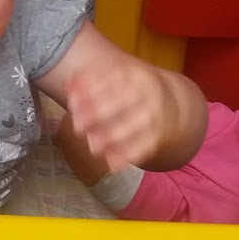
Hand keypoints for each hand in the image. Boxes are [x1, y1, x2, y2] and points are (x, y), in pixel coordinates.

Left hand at [64, 58, 178, 167]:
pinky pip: (142, 149)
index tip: (70, 101)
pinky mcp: (158, 137)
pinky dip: (126, 158)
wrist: (171, 105)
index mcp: (135, 75)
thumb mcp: (115, 78)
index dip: (87, 91)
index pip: (109, 81)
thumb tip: (67, 86)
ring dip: (109, 140)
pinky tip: (111, 164)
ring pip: (130, 129)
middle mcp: (147, 94)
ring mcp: (154, 116)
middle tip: (78, 127)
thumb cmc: (131, 90)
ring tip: (93, 147)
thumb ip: (90, 80)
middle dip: (94, 116)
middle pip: (118, 104)